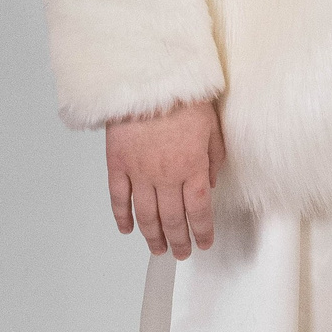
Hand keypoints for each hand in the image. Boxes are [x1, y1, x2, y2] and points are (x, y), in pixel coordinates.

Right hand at [105, 97, 223, 257]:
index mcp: (192, 168)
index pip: (199, 211)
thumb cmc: (182, 97)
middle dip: (179, 240)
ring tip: (158, 249)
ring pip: (146, 215)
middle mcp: (166, 176)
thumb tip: (211, 182)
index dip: (202, 232)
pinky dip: (122, 217)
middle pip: (173, 219)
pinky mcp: (118, 164)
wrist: (147, 78)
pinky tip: (127, 229)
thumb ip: (213, 158)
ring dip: (153, 236)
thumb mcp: (212, 126)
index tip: (203, 242)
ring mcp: (139, 172)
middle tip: (181, 253)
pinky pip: (118, 199)